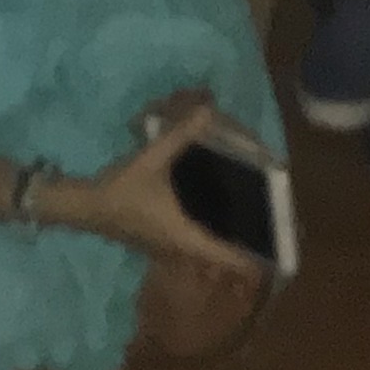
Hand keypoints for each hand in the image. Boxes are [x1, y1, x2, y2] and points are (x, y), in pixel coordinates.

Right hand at [60, 96, 264, 277]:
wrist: (86, 208)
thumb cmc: (122, 191)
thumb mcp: (151, 160)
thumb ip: (180, 135)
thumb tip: (207, 109)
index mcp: (189, 238)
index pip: (235, 259)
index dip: (260, 256)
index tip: (283, 247)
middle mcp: (186, 248)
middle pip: (228, 253)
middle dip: (250, 237)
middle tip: (274, 215)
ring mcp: (174, 246)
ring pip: (213, 245)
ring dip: (231, 232)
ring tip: (253, 208)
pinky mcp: (165, 237)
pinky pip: (200, 237)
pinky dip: (213, 225)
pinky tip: (217, 203)